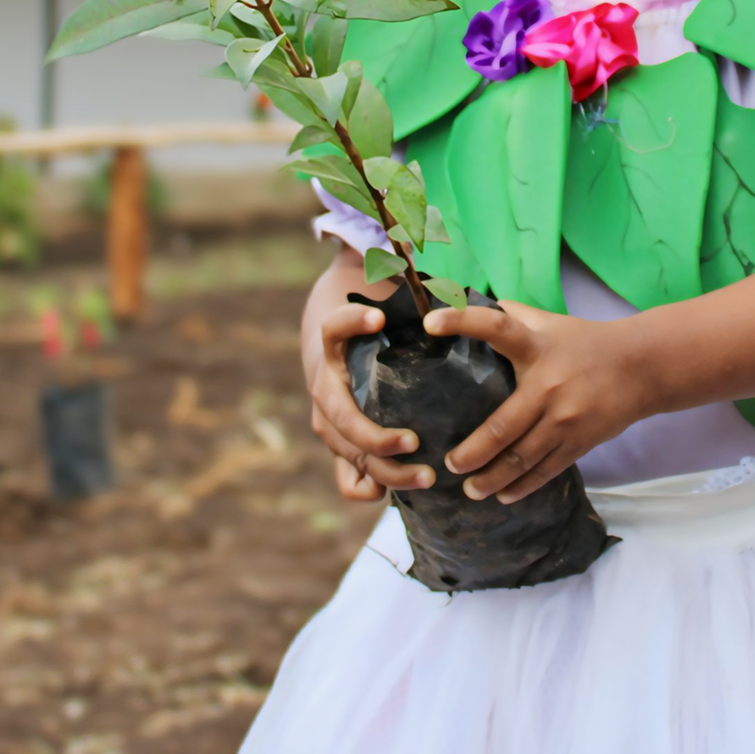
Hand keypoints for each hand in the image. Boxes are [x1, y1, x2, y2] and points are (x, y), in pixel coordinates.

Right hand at [304, 295, 432, 501]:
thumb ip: (403, 282)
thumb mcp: (385, 302)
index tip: (379, 319)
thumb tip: (425, 256)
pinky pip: (348, 478)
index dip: (350, 325)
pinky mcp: (344, 446)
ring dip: (384, 471)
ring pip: (348, 453)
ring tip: (427, 477)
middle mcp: (327, 386)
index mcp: (335, 346)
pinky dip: (365, 490)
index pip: (334, 331)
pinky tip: (387, 497)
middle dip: (375, 435)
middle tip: (413, 442)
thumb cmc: (378, 324)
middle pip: (341, 416)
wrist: (341, 346)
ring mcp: (332, 419)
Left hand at [422, 301, 647, 503]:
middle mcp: (549, 385)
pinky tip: (503, 496)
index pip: (497, 327)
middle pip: (503, 427)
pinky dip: (523, 486)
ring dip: (493, 478)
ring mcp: (566, 419)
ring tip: (470, 490)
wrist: (642, 367)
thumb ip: (514, 317)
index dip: (463, 321)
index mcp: (536, 346)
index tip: (430, 324)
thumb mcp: (550, 323)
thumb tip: (472, 303)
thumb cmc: (586, 342)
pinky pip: (546, 470)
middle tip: (449, 465)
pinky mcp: (581, 441)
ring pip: (522, 458)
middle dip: (473, 452)